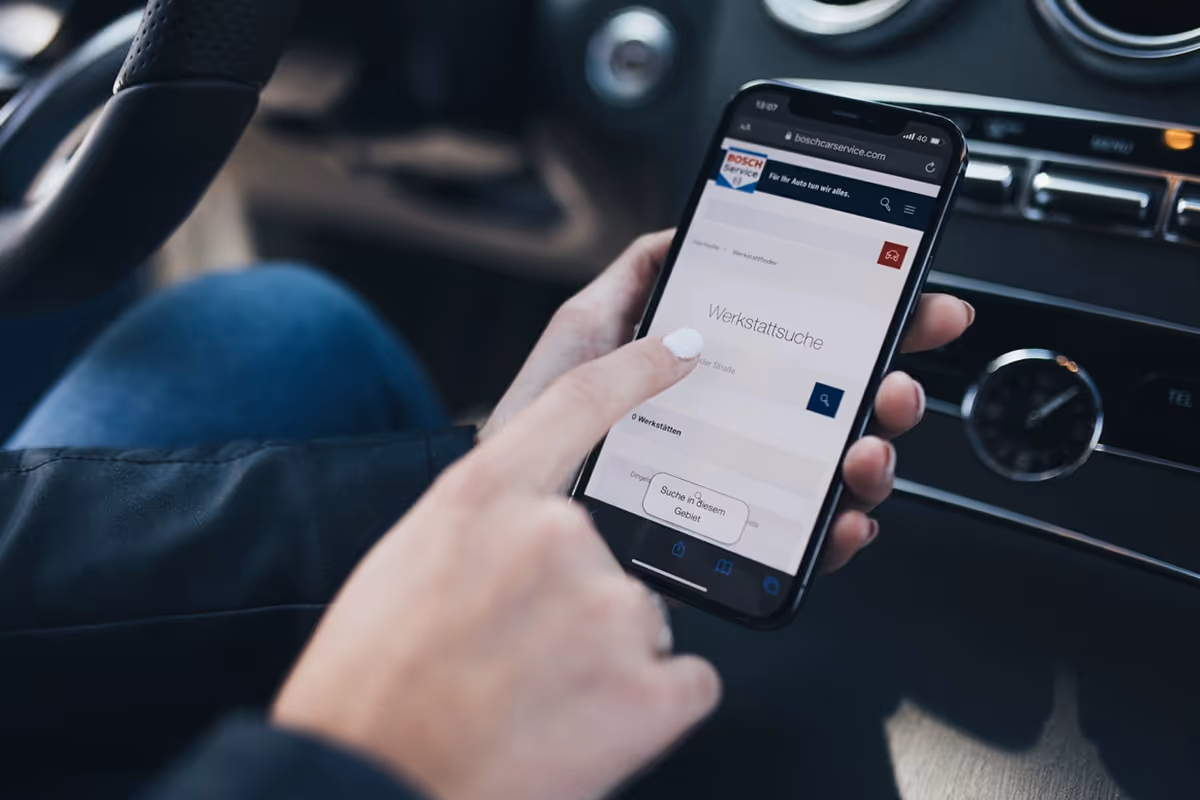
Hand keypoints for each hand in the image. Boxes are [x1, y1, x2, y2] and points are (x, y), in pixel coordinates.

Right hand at [274, 330, 718, 799]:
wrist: (366, 786)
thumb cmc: (371, 689)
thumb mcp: (409, 568)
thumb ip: (484, 530)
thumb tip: (535, 532)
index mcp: (484, 497)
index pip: (580, 401)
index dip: (638, 367)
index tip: (682, 347)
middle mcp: (555, 534)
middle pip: (607, 553)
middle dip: (576, 604)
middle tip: (517, 661)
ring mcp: (607, 608)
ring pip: (639, 622)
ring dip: (603, 662)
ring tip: (534, 705)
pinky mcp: (651, 687)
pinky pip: (683, 681)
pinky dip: (645, 711)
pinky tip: (583, 731)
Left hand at [480, 230, 974, 572]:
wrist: (505, 504)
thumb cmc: (537, 419)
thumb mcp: (583, 333)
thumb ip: (635, 281)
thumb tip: (681, 228)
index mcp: (720, 371)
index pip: (814, 341)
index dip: (877, 320)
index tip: (920, 302)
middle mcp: (744, 424)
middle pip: (844, 404)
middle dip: (892, 387)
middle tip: (895, 383)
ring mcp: (746, 481)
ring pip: (838, 468)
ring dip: (874, 455)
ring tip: (863, 448)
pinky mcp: (735, 534)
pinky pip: (804, 536)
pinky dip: (837, 531)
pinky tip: (841, 520)